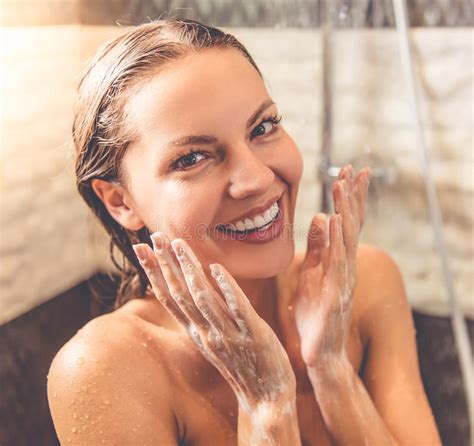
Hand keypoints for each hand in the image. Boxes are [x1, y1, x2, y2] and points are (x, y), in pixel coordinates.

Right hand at [132, 234, 295, 410]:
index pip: (169, 298)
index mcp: (196, 331)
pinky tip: (217, 268)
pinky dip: (226, 289)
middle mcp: (206, 332)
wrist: (266, 399)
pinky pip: (238, 309)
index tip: (141, 248)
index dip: (153, 272)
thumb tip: (191, 289)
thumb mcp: (214, 340)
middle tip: (154, 235)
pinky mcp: (254, 335)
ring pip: (203, 298)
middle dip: (166, 264)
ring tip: (179, 243)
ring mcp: (228, 334)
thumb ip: (203, 316)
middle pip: (180, 294)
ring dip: (190, 270)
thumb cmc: (241, 363)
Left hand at [293, 165, 369, 367]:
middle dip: (353, 196)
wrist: (319, 352)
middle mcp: (347, 266)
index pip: (348, 223)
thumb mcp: (312, 274)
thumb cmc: (315, 315)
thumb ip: (317, 248)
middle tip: (354, 168)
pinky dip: (339, 239)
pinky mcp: (336, 292)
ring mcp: (344, 279)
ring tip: (342, 184)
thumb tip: (320, 219)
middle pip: (353, 225)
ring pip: (347, 238)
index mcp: (340, 261)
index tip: (349, 172)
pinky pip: (338, 261)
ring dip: (346, 209)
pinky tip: (338, 219)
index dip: (350, 198)